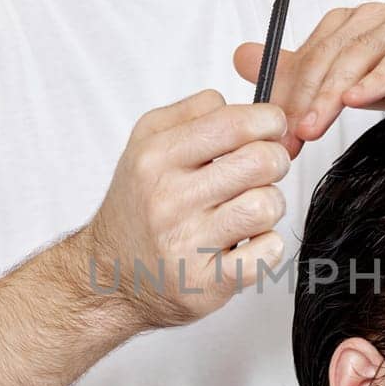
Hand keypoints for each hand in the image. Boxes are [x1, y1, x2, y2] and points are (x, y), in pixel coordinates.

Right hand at [81, 89, 291, 329]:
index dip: (268, 120)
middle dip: (275, 161)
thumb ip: (191, 113)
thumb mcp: (145, 144)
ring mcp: (188, 243)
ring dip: (270, 205)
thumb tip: (236, 103)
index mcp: (156, 158)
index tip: (272, 127)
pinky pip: (266, 253)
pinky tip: (248, 242)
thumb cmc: (138, 207)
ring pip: (266, 205)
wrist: (110, 275)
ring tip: (249, 209)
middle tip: (263, 171)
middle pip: (260, 161)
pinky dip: (268, 246)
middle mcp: (169, 199)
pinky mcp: (206, 282)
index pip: (232, 123)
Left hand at [233, 3, 384, 156]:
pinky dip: (380, 76)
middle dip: (300, 101)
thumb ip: (304, 71)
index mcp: (347, 27)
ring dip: (330, 92)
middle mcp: (371, 19)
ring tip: (311, 127)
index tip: (268, 141)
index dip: (283, 100)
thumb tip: (240, 57)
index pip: (303, 61)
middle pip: (325, 58)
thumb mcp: (358, 79)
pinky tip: (360, 97)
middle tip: (284, 141)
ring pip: (357, 56)